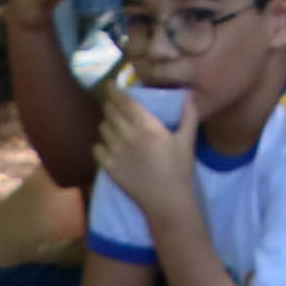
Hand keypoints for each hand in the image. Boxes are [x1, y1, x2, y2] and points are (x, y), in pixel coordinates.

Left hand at [97, 86, 201, 222]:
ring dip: (107, 122)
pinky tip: (109, 144)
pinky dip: (101, 143)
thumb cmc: (179, 169)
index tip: (110, 84)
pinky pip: (96, 148)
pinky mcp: (108, 167)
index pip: (124, 102)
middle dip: (110, 104)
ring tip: (114, 124)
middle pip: (110, 112)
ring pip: (103, 128)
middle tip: (114, 102)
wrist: (166, 201)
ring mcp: (115, 152)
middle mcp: (127, 136)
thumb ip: (188, 114)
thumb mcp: (187, 140)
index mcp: (147, 126)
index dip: (114, 90)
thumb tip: (187, 94)